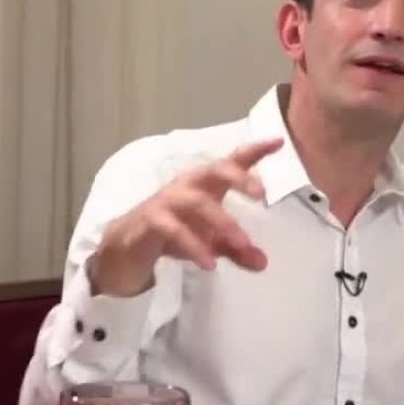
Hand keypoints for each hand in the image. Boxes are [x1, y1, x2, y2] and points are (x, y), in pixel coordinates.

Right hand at [89, 138, 283, 296]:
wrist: (125, 248)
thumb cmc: (171, 232)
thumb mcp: (209, 242)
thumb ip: (234, 249)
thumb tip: (262, 262)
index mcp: (204, 185)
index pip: (230, 162)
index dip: (253, 151)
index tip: (278, 141)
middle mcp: (186, 187)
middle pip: (213, 170)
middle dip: (237, 176)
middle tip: (260, 192)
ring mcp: (166, 202)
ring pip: (196, 202)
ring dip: (222, 222)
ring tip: (242, 244)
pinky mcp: (150, 222)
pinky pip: (173, 229)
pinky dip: (193, 245)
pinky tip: (209, 263)